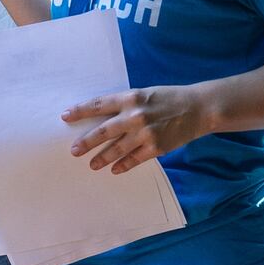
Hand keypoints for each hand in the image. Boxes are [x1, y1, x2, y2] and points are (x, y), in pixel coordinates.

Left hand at [62, 86, 211, 172]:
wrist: (198, 108)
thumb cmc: (169, 99)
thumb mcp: (145, 94)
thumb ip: (126, 105)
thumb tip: (103, 117)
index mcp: (130, 98)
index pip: (99, 105)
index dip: (80, 111)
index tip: (65, 116)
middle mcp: (135, 115)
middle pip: (103, 131)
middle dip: (86, 142)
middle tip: (74, 150)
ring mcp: (145, 133)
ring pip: (117, 149)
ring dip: (102, 158)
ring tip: (92, 164)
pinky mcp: (156, 147)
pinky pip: (134, 159)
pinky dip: (123, 165)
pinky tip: (114, 170)